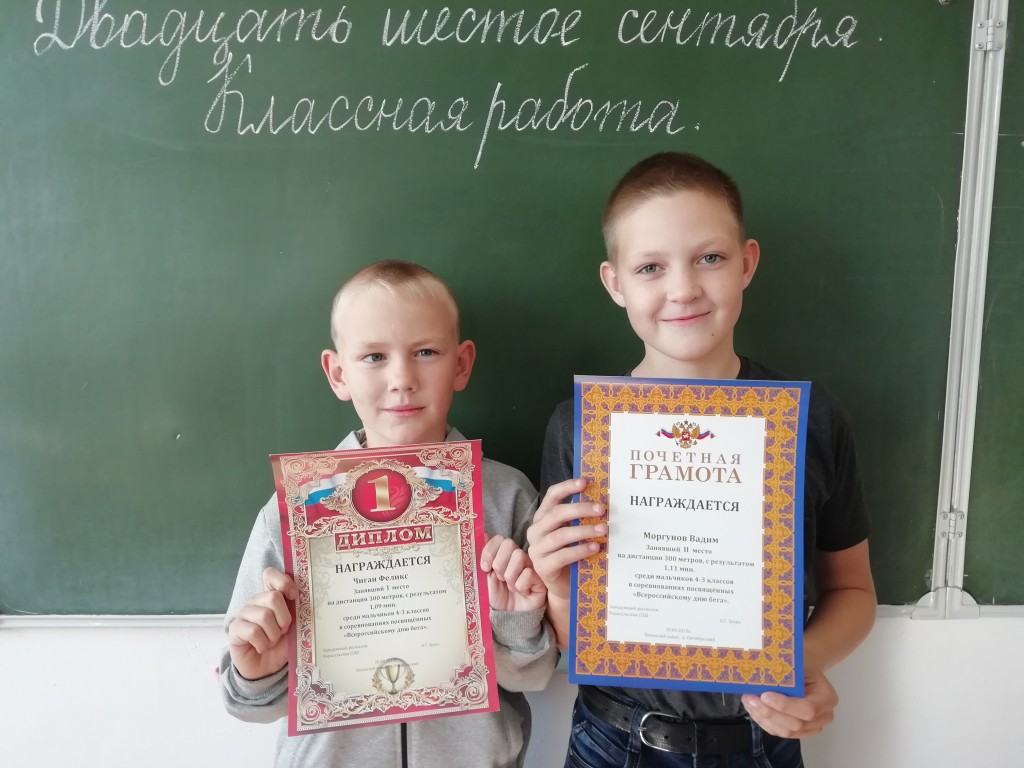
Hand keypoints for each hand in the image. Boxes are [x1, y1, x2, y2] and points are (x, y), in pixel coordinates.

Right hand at [226, 567, 298, 680]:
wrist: (267, 668)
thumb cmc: (281, 644)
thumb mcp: (295, 626)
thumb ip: (298, 610)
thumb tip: (307, 597)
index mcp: (270, 596)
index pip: (270, 575)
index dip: (283, 581)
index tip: (294, 596)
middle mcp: (255, 601)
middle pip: (273, 597)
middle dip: (284, 618)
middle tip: (282, 631)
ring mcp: (243, 614)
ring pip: (264, 615)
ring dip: (273, 634)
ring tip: (272, 641)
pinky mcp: (234, 629)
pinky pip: (253, 631)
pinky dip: (263, 643)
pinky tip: (261, 647)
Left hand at [481, 534, 545, 611]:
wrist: (508, 616)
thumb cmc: (497, 597)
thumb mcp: (485, 577)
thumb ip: (485, 557)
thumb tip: (483, 534)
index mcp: (504, 554)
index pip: (499, 539)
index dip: (489, 551)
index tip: (484, 567)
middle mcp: (519, 556)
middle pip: (509, 544)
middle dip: (499, 564)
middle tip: (500, 578)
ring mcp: (531, 565)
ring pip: (518, 557)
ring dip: (510, 577)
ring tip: (510, 587)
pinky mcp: (540, 578)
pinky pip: (528, 574)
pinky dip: (520, 587)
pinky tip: (522, 593)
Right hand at [526, 478, 606, 602]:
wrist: (564, 586)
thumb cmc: (571, 555)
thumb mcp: (575, 533)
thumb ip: (581, 519)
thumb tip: (602, 502)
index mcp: (542, 518)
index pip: (551, 496)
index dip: (566, 487)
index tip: (585, 482)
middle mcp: (536, 531)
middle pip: (556, 514)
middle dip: (580, 509)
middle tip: (601, 509)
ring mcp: (537, 550)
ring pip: (560, 535)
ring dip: (584, 530)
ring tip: (603, 529)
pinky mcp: (543, 568)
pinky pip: (562, 556)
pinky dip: (580, 550)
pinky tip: (595, 547)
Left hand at [741, 664, 837, 738]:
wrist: (806, 668)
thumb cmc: (802, 662)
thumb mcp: (798, 660)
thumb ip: (785, 670)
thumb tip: (761, 673)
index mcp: (827, 698)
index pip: (807, 709)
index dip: (785, 706)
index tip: (764, 696)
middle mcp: (823, 716)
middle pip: (796, 724)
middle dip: (769, 713)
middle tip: (749, 698)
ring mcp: (812, 726)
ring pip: (786, 731)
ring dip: (763, 718)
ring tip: (748, 702)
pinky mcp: (799, 731)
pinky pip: (780, 731)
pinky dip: (764, 721)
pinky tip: (753, 709)